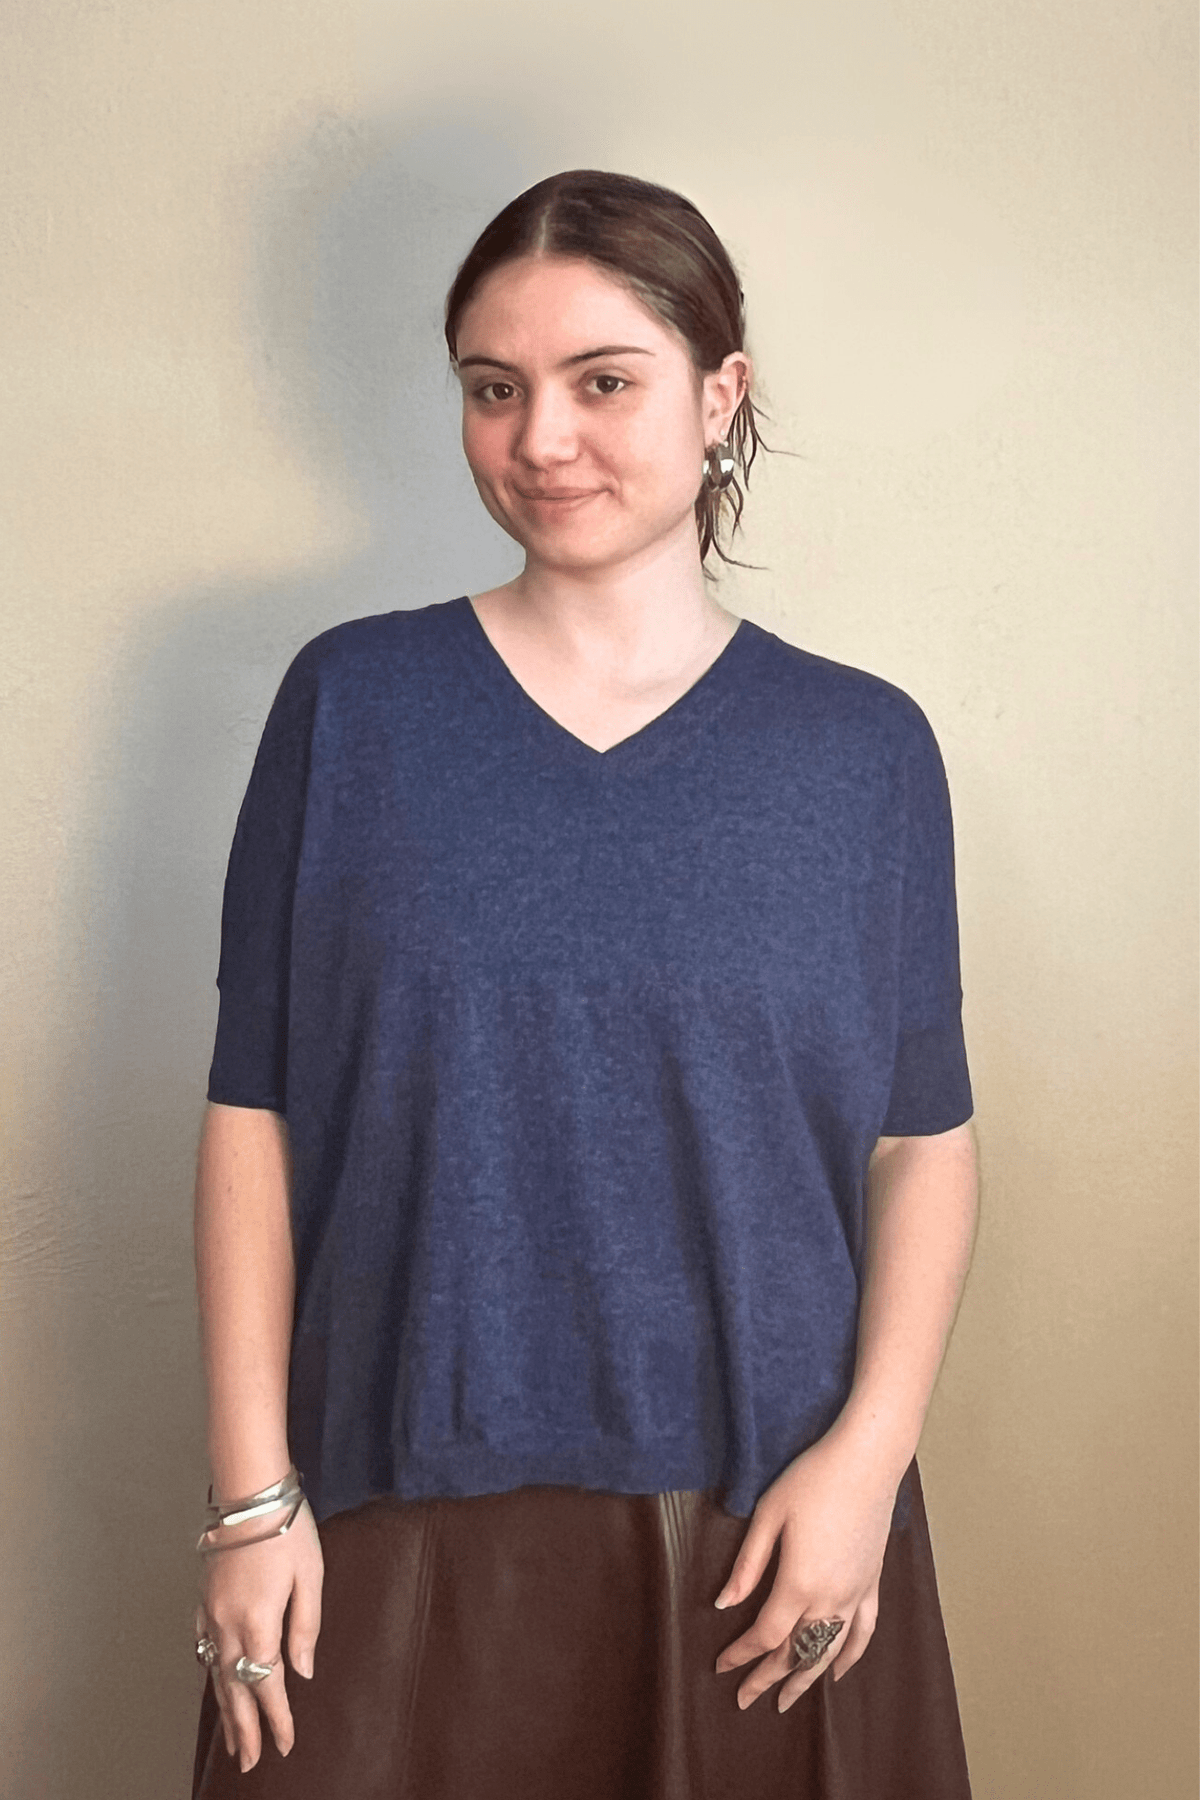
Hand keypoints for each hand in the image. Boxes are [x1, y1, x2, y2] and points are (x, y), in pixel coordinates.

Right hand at [196, 1497, 323, 1771]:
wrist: (249, 1492)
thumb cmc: (286, 1527)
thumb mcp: (310, 1575)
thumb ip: (306, 1627)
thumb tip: (303, 1670)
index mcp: (259, 1622)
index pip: (267, 1684)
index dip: (277, 1718)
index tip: (284, 1744)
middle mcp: (229, 1625)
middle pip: (236, 1690)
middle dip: (245, 1728)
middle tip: (250, 1761)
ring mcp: (211, 1613)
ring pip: (216, 1674)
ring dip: (226, 1709)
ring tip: (234, 1738)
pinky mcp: (204, 1599)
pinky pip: (204, 1648)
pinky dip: (211, 1674)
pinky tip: (216, 1683)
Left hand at [712, 1429, 900, 1712]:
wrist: (866, 1461)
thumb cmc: (812, 1480)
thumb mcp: (769, 1516)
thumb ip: (747, 1566)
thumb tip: (724, 1603)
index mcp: (799, 1584)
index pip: (765, 1635)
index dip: (741, 1655)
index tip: (721, 1667)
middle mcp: (830, 1599)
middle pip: (796, 1653)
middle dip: (768, 1678)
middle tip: (746, 1699)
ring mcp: (856, 1594)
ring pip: (829, 1653)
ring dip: (806, 1680)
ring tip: (787, 1700)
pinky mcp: (872, 1583)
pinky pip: (863, 1633)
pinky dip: (850, 1658)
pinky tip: (838, 1673)